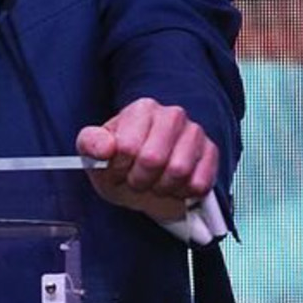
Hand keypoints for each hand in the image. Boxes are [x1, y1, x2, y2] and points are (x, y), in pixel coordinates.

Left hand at [76, 98, 216, 222]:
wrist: (142, 180)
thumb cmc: (118, 164)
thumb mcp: (94, 155)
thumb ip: (91, 144)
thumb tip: (105, 148)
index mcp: (142, 109)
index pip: (127, 147)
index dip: (119, 168)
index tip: (117, 169)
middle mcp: (172, 115)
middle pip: (153, 159)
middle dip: (139, 180)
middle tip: (135, 181)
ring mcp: (195, 133)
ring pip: (179, 172)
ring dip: (161, 188)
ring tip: (154, 184)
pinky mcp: (211, 153)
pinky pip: (198, 183)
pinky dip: (182, 194)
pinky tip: (173, 187)